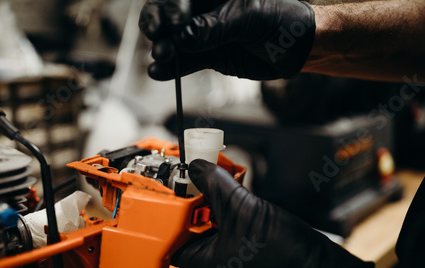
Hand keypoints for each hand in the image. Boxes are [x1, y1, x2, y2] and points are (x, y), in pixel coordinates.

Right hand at [139, 0, 315, 80]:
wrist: (297, 46)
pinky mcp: (209, 56)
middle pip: (168, 15)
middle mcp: (203, 10)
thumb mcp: (248, 17)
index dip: (169, 8)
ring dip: (164, 50)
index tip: (172, 23)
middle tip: (158, 40)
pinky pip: (186, 61)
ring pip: (174, 40)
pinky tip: (158, 72)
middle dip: (158, 26)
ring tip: (160, 58)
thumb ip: (213, 28)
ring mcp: (204, 34)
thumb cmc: (280, 18)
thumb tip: (182, 39)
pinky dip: (172, 68)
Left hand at [172, 159, 373, 267]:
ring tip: (213, 176)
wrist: (317, 265)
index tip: (170, 188)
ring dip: (211, 197)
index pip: (170, 236)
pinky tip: (232, 185)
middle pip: (190, 224)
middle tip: (193, 175)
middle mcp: (214, 258)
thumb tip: (197, 166)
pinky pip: (228, 220)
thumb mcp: (241, 209)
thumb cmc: (282, 253)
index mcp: (204, 260)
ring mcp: (230, 251)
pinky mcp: (245, 242)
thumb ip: (215, 185)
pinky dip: (227, 202)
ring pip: (210, 220)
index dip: (167, 212)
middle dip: (191, 198)